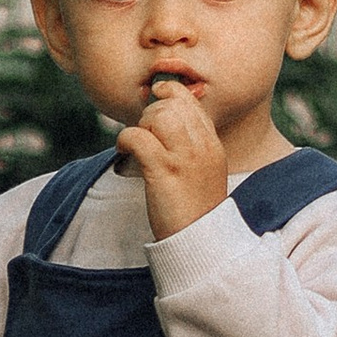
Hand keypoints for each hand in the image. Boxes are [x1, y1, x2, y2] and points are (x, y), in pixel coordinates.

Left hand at [117, 76, 228, 236]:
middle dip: (151, 113)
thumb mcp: (203, 170)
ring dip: (140, 125)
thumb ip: (190, 145)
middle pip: (172, 104)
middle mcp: (201, 147)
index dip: (169, 94)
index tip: (155, 99)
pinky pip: (138, 137)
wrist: (200, 242)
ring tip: (137, 145)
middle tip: (144, 134)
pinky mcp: (164, 171)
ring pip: (158, 115)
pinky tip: (124, 153)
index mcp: (212, 145)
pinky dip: (125, 140)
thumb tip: (162, 119)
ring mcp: (184, 158)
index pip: (190, 101)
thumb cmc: (194, 209)